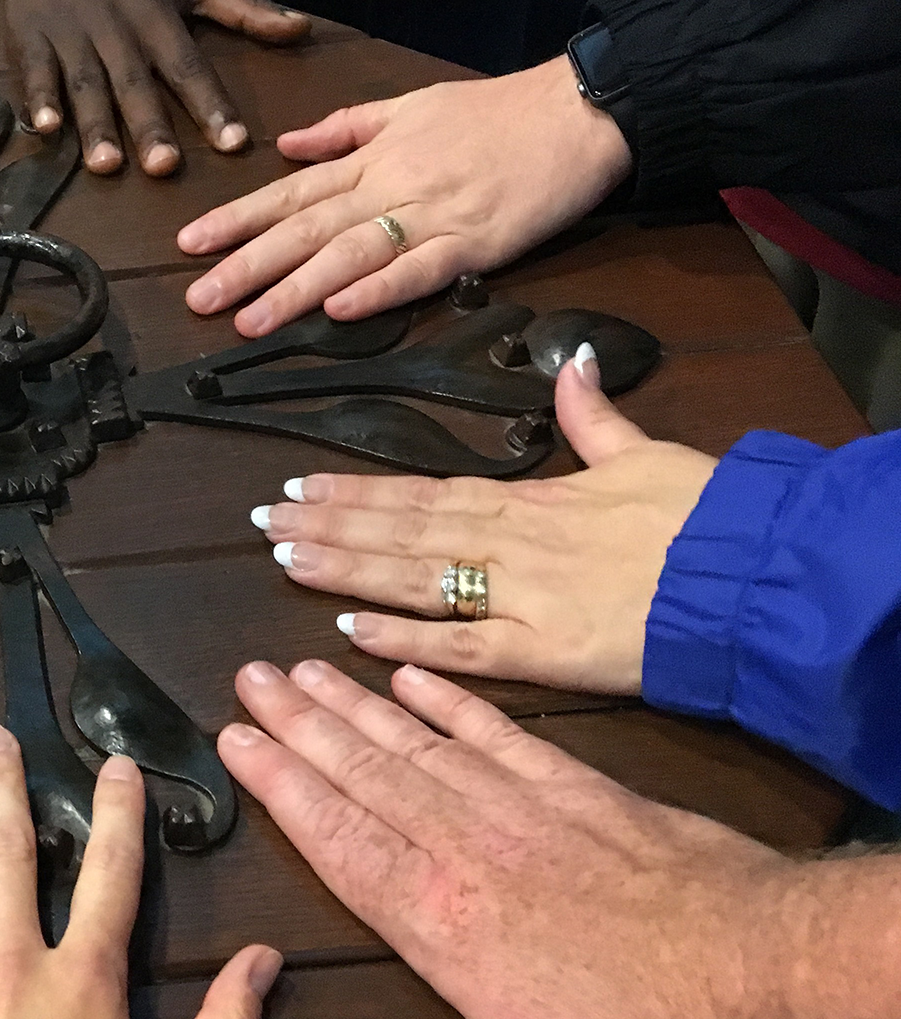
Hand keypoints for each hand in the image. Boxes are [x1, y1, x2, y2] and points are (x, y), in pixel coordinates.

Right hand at [6, 0, 309, 175]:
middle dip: (149, 125)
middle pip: (134, 83)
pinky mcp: (30, 36)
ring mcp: (69, 33)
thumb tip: (301, 30)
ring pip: (85, 84)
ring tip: (106, 165)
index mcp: (156, 15)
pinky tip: (45, 130)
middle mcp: (114, 28)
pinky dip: (37, 99)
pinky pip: (34, 70)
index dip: (210, 104)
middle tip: (164, 167)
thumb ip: (245, 6)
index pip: (188, 66)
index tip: (233, 143)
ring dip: (95, 125)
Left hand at [179, 56, 632, 334]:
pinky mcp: (474, 243)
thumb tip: (287, 143)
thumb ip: (347, 127)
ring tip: (249, 319)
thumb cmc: (497, 113)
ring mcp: (431, 216)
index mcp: (373, 158)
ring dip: (295, 289)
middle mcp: (390, 186)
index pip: (290, 193)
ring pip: (349, 255)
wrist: (579, 111)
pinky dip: (378, 291)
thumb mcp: (412, 104)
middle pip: (305, 230)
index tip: (190, 243)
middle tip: (199, 298)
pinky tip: (339, 310)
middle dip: (247, 265)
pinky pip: (417, 270)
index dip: (238, 219)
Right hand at [218, 660, 813, 1018]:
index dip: (282, 791)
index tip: (233, 741)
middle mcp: (475, 855)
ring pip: (423, 748)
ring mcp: (533, 815)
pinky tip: (417, 678)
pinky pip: (504, 736)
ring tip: (304, 666)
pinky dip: (454, 704)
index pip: (342, 845)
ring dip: (357, 708)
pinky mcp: (590, 796)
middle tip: (248, 678)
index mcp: (449, 926)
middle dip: (302, 728)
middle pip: (369, 779)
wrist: (790, 980)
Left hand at [247, 348, 715, 691]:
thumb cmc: (706, 516)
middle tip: (264, 523)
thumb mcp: (647, 454)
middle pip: (400, 532)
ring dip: (344, 571)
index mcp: (529, 501)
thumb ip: (596, 419)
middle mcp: (510, 545)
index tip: (301, 486)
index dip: (358, 491)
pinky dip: (404, 640)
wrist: (754, 574)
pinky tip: (349, 635)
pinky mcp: (544, 653)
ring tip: (285, 561)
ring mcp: (521, 599)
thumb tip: (575, 365)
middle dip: (329, 528)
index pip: (421, 492)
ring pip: (413, 580)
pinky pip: (460, 647)